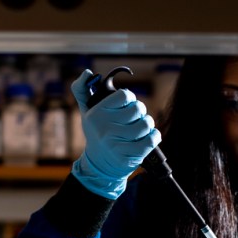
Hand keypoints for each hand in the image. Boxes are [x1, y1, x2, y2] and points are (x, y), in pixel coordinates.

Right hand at [70, 70, 160, 199]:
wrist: (99, 164)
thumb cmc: (97, 133)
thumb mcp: (87, 112)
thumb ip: (82, 90)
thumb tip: (87, 73)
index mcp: (96, 114)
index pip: (124, 95)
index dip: (130, 98)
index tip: (127, 104)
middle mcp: (105, 129)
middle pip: (138, 109)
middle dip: (140, 111)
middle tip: (135, 117)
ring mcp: (116, 144)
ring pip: (146, 124)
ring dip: (148, 124)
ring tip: (141, 128)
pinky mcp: (128, 157)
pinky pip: (151, 140)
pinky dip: (154, 136)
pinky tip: (149, 136)